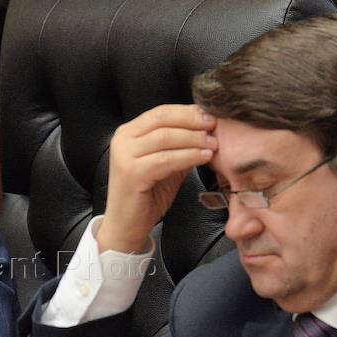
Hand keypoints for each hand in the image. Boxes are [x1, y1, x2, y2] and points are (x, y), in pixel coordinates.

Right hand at [97, 104, 216, 253]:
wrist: (127, 225)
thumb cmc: (147, 195)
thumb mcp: (166, 163)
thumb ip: (180, 145)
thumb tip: (207, 129)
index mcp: (128, 132)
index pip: (161, 112)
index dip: (188, 112)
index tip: (210, 115)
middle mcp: (122, 139)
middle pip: (162, 119)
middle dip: (192, 121)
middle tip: (214, 127)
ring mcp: (124, 156)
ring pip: (165, 137)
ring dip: (194, 139)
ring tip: (214, 144)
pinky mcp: (132, 173)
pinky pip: (166, 159)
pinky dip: (188, 156)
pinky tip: (204, 157)